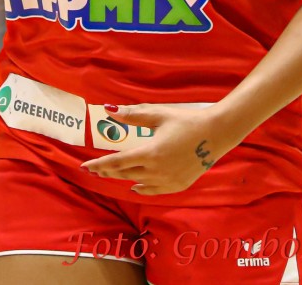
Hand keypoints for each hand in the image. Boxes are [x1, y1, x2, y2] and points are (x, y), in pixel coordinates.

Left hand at [80, 104, 238, 195]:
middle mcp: (157, 171)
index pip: (117, 162)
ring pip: (138, 182)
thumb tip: (109, 110)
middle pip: (125, 173)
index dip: (99, 164)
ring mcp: (169, 180)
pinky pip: (154, 190)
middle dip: (107, 171)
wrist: (216, 134)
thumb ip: (133, 115)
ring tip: (109, 174)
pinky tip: (135, 186)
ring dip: (123, 178)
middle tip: (93, 170)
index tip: (85, 167)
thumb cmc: (186, 121)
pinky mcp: (179, 185)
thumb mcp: (158, 115)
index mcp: (150, 153)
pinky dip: (142, 188)